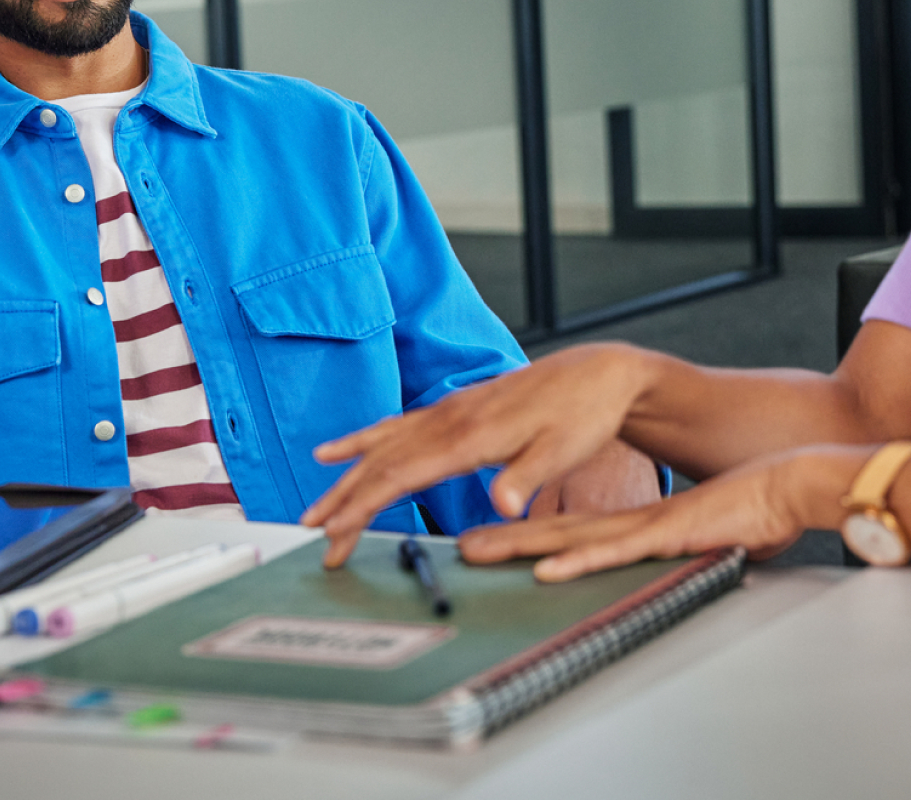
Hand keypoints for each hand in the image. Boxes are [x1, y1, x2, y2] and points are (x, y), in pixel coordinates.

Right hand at [303, 343, 660, 566]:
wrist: (598, 374)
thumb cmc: (582, 413)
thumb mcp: (564, 450)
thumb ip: (527, 477)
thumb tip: (504, 504)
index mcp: (470, 435)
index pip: (400, 475)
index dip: (362, 506)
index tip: (335, 534)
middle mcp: (450, 419)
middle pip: (381, 463)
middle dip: (343, 501)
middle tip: (313, 537)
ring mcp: (448, 411)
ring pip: (382, 446)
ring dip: (346, 478)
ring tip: (315, 508)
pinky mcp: (455, 410)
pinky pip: (396, 427)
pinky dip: (363, 441)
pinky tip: (340, 450)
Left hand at [460, 452, 806, 581]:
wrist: (791, 484)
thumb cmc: (758, 509)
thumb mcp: (706, 536)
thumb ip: (681, 549)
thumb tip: (671, 559)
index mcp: (639, 521)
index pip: (572, 529)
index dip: (530, 534)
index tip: (494, 539)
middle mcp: (633, 520)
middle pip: (557, 530)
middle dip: (508, 539)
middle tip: (464, 544)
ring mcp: (647, 525)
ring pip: (572, 538)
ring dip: (523, 546)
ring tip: (481, 550)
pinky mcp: (669, 534)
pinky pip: (617, 552)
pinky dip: (580, 562)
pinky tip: (548, 569)